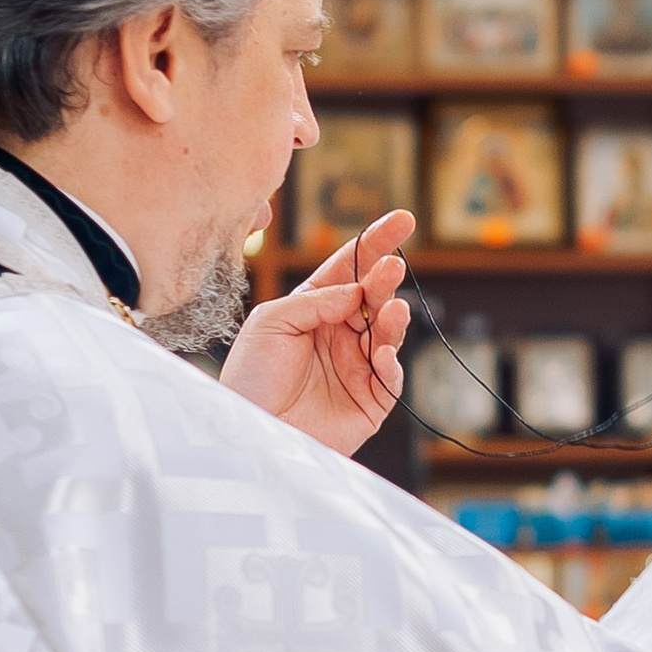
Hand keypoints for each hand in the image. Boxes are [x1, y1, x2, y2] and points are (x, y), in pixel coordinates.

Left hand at [219, 208, 410, 455]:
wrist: (248, 431)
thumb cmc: (250, 377)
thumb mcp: (269, 323)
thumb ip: (314, 301)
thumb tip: (355, 290)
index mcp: (315, 309)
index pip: (351, 268)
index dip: (376, 243)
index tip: (403, 220)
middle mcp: (340, 333)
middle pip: (374, 297)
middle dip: (386, 280)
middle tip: (392, 268)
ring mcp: (357, 366)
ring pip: (389, 333)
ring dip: (394, 318)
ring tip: (392, 310)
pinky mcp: (369, 401)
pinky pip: (390, 378)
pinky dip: (391, 364)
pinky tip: (382, 355)